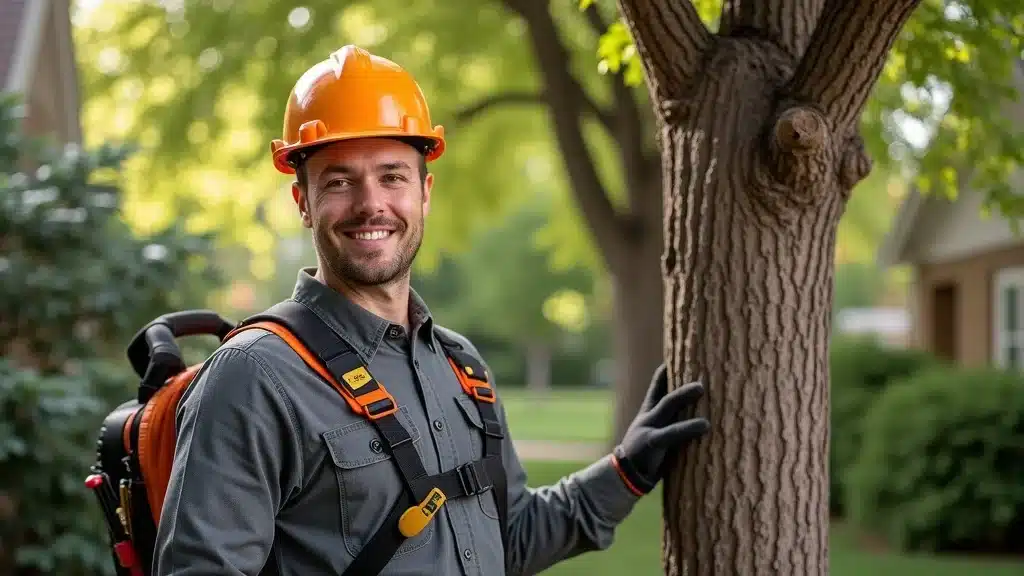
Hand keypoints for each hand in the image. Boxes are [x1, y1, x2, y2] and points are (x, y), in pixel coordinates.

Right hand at [612, 363, 708, 494]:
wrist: (622, 478)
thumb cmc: (645, 459)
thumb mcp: (654, 438)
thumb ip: (669, 428)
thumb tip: (697, 420)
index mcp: (648, 415)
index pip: (657, 388)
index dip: (665, 373)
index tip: (675, 358)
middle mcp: (647, 417)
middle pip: (665, 393)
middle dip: (680, 380)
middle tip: (699, 372)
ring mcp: (648, 428)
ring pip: (667, 406)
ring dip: (683, 395)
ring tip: (701, 388)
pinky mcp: (652, 443)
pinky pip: (672, 433)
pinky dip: (690, 428)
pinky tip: (706, 425)